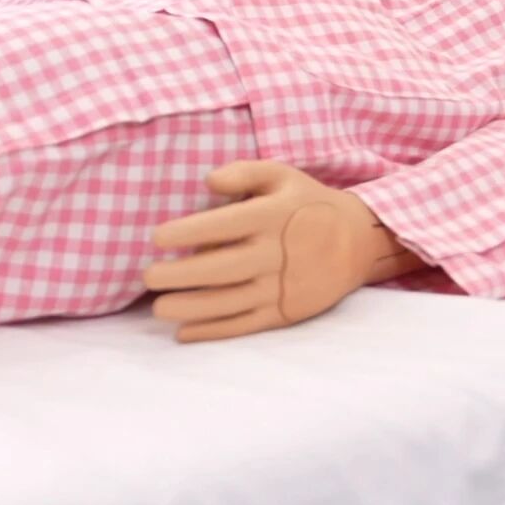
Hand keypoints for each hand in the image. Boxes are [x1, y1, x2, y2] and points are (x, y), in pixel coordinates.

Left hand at [142, 161, 411, 341]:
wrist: (356, 241)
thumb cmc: (306, 203)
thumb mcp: (281, 175)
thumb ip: (244, 172)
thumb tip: (208, 180)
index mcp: (271, 216)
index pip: (224, 225)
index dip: (189, 232)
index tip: (156, 237)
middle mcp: (275, 253)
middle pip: (222, 268)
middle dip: (181, 275)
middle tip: (147, 276)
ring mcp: (281, 287)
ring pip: (230, 301)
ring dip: (191, 307)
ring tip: (158, 308)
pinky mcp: (284, 312)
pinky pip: (245, 325)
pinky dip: (214, 331)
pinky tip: (184, 332)